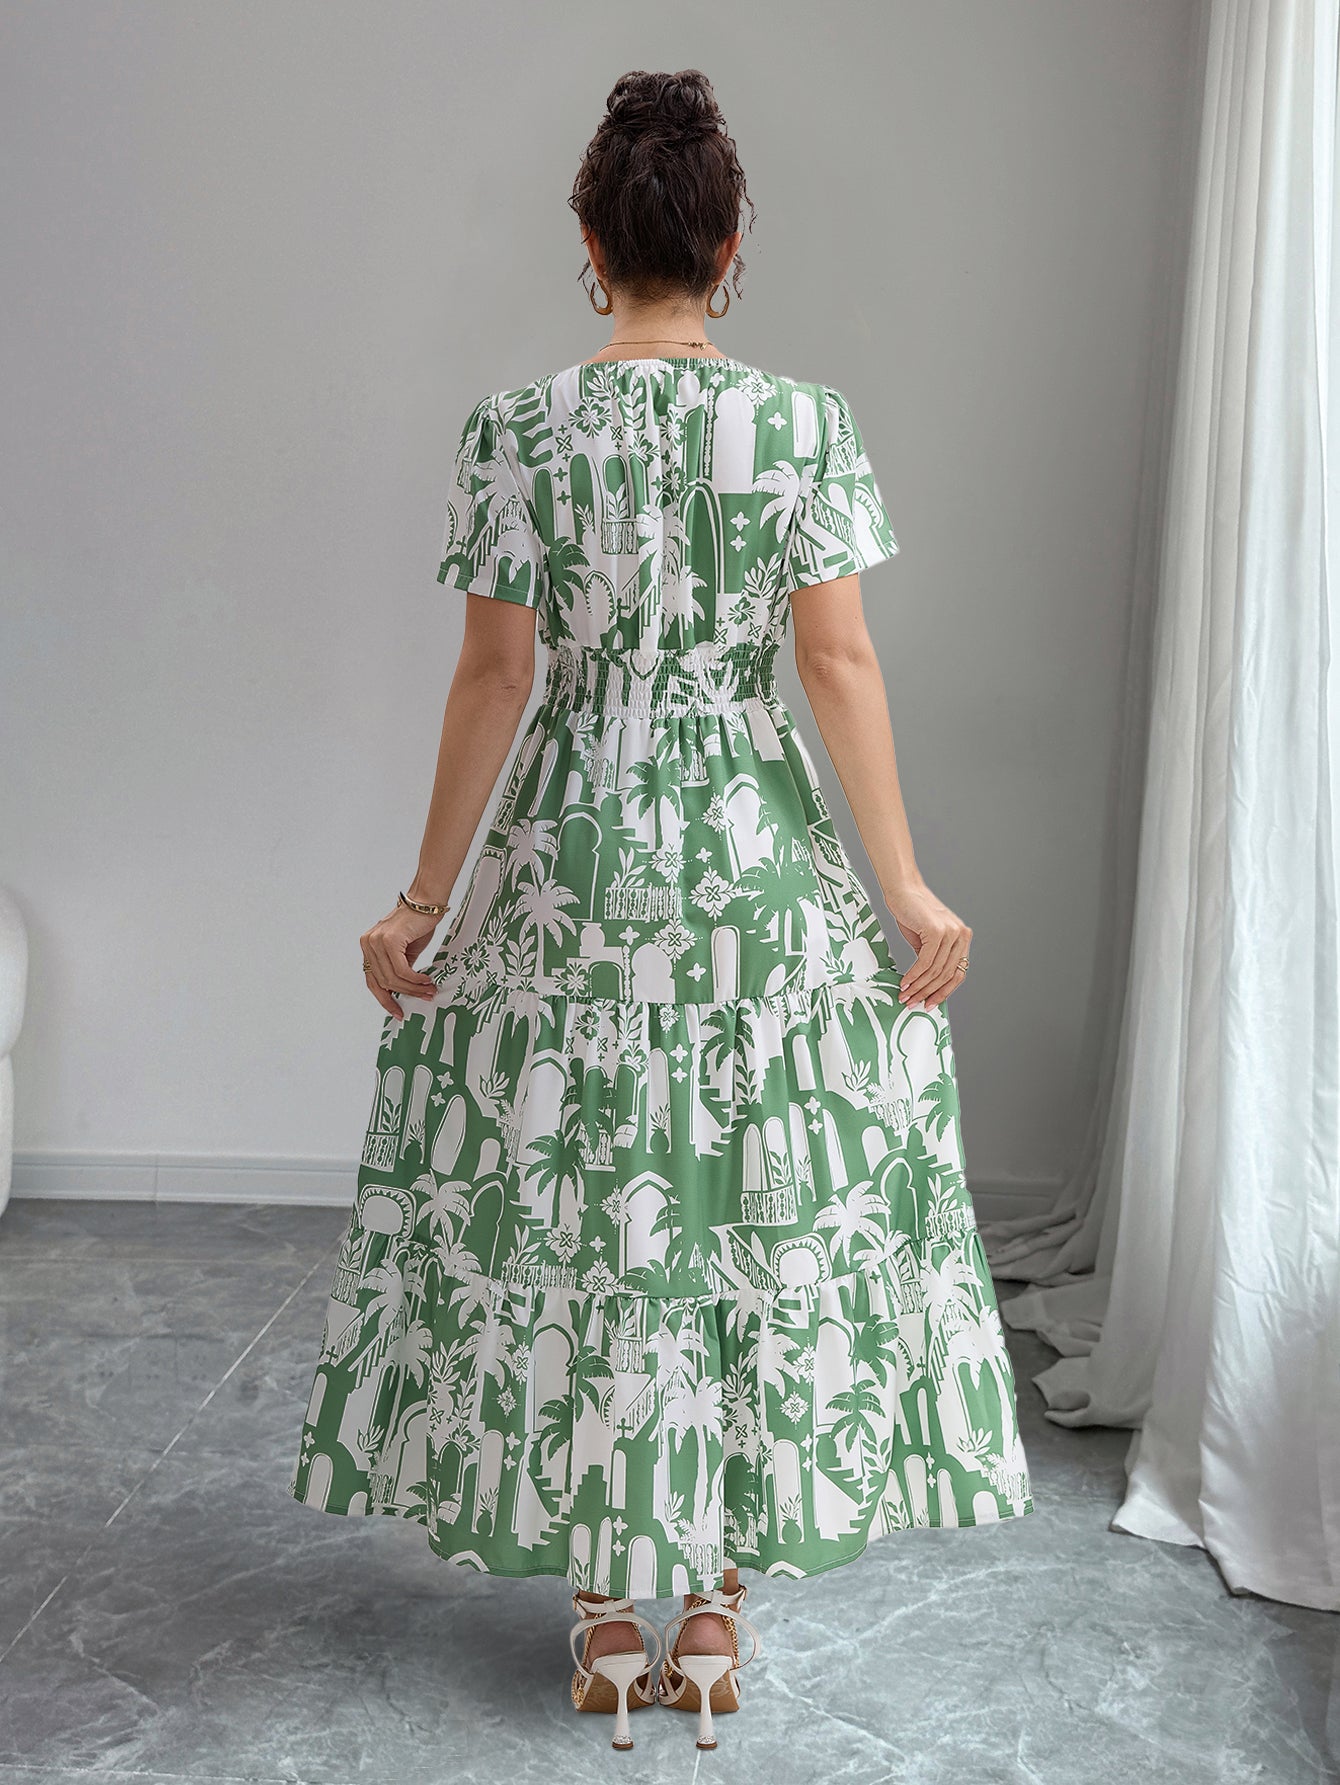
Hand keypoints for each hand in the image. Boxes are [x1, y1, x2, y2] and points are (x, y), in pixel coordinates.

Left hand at [359, 903, 441, 1020]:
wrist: (426, 903)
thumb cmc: (417, 924)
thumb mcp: (404, 952)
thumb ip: (398, 969)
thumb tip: (401, 992)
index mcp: (368, 946)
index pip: (372, 980)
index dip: (385, 999)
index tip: (397, 1011)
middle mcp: (368, 943)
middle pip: (384, 981)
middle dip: (406, 994)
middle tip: (424, 997)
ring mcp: (376, 941)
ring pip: (393, 978)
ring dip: (413, 988)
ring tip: (428, 990)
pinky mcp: (389, 940)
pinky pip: (401, 969)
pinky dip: (415, 979)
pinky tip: (426, 980)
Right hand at [885, 882, 971, 1010]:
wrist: (902, 890)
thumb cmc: (912, 913)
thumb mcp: (926, 940)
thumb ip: (932, 959)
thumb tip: (927, 986)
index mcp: (962, 938)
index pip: (958, 973)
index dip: (944, 992)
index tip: (930, 1003)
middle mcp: (961, 935)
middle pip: (947, 974)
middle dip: (928, 993)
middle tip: (913, 1002)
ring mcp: (951, 933)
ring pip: (935, 971)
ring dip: (918, 987)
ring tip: (905, 995)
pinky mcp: (937, 931)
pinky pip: (925, 962)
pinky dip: (914, 975)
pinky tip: (905, 982)